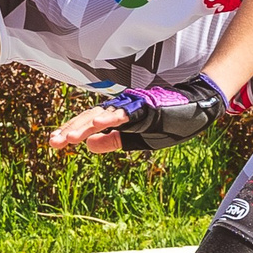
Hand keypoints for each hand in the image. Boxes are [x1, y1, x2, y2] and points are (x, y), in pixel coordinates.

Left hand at [45, 76, 228, 154]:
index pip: (90, 123)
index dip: (73, 131)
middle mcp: (122, 108)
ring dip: (86, 125)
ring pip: (104, 114)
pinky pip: (126, 113)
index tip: (55, 142)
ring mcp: (134, 105)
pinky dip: (111, 117)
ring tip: (69, 136)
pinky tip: (97, 123)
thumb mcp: (139, 140)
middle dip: (72, 130)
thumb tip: (89, 146)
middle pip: (91, 118)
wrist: (199, 107)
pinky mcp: (147, 106)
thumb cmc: (171, 121)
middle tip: (53, 142)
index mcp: (119, 117)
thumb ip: (114, 140)